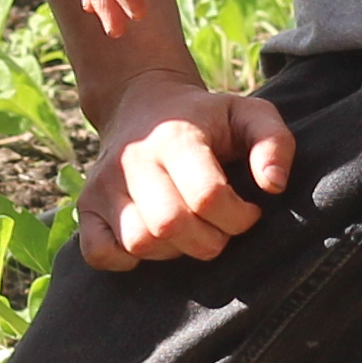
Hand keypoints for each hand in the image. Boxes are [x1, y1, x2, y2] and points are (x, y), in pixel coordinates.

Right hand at [77, 69, 295, 270]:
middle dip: (209, 241)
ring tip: (190, 230)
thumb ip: (274, 142)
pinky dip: (125, 259)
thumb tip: (274, 186)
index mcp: (175, 137)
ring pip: (139, 242)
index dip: (238, 216)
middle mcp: (133, 159)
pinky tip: (152, 241)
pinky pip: (98, 252)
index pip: (207, 196)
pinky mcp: (87, 205)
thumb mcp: (248, 114)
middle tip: (220, 227)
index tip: (248, 210)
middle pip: (171, 226)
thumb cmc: (206, 119)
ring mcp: (104, 183)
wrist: (144, 103)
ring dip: (174, 251)